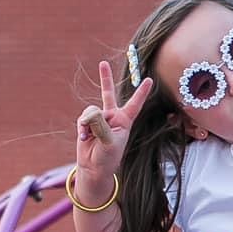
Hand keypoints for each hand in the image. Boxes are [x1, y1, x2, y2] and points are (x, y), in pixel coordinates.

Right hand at [75, 60, 152, 182]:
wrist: (93, 168)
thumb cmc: (107, 157)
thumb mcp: (108, 141)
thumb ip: (100, 124)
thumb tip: (90, 113)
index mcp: (124, 121)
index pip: (135, 104)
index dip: (142, 92)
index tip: (150, 80)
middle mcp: (112, 117)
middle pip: (108, 93)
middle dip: (105, 78)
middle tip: (103, 63)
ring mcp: (99, 119)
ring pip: (91, 111)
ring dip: (89, 124)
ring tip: (90, 136)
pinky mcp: (87, 123)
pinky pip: (83, 118)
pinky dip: (82, 127)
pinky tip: (84, 137)